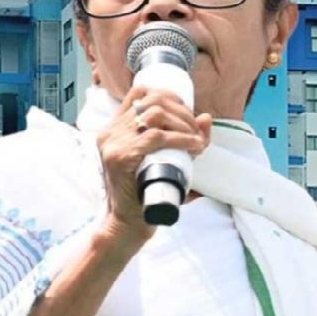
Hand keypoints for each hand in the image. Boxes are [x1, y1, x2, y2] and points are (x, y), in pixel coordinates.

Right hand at [95, 85, 212, 244]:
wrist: (128, 222)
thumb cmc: (146, 192)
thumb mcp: (161, 160)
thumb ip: (182, 139)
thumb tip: (206, 118)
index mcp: (114, 128)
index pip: (140, 93)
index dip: (169, 96)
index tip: (187, 113)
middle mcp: (110, 132)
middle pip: (151, 100)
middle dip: (182, 111)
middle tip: (196, 131)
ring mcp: (113, 143)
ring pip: (154, 115)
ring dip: (182, 124)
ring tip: (196, 140)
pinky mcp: (120, 157)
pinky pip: (154, 137)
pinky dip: (179, 138)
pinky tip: (193, 145)